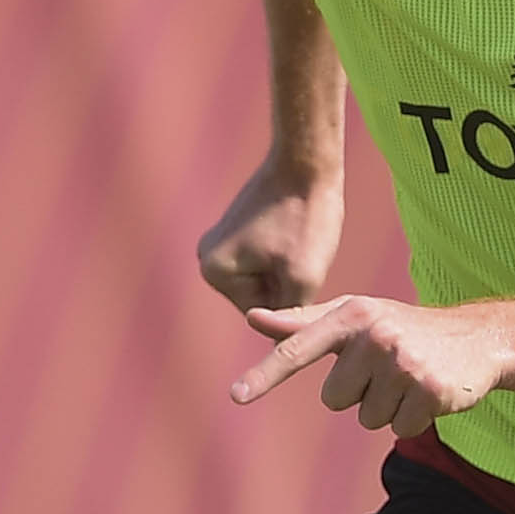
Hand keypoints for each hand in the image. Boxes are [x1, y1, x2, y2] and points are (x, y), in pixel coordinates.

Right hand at [197, 157, 341, 313]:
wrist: (306, 162)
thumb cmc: (307, 217)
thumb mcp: (304, 277)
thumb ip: (290, 317)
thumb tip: (280, 352)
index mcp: (214, 273)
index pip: (264, 314)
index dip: (295, 300)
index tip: (308, 268)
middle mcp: (206, 261)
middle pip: (262, 299)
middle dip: (291, 285)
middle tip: (308, 254)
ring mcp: (218, 245)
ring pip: (268, 281)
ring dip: (291, 271)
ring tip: (304, 243)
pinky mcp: (235, 232)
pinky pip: (267, 261)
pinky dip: (288, 255)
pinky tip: (299, 234)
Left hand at [232, 295, 512, 437]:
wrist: (477, 338)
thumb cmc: (403, 326)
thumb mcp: (356, 315)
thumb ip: (303, 323)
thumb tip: (253, 318)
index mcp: (352, 315)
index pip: (298, 350)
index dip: (265, 375)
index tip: (236, 395)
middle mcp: (376, 336)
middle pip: (335, 399)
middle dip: (360, 392)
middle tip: (388, 370)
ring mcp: (404, 364)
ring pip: (367, 417)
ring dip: (387, 407)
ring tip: (409, 380)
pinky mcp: (430, 391)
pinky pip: (399, 428)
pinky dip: (412, 418)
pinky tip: (428, 392)